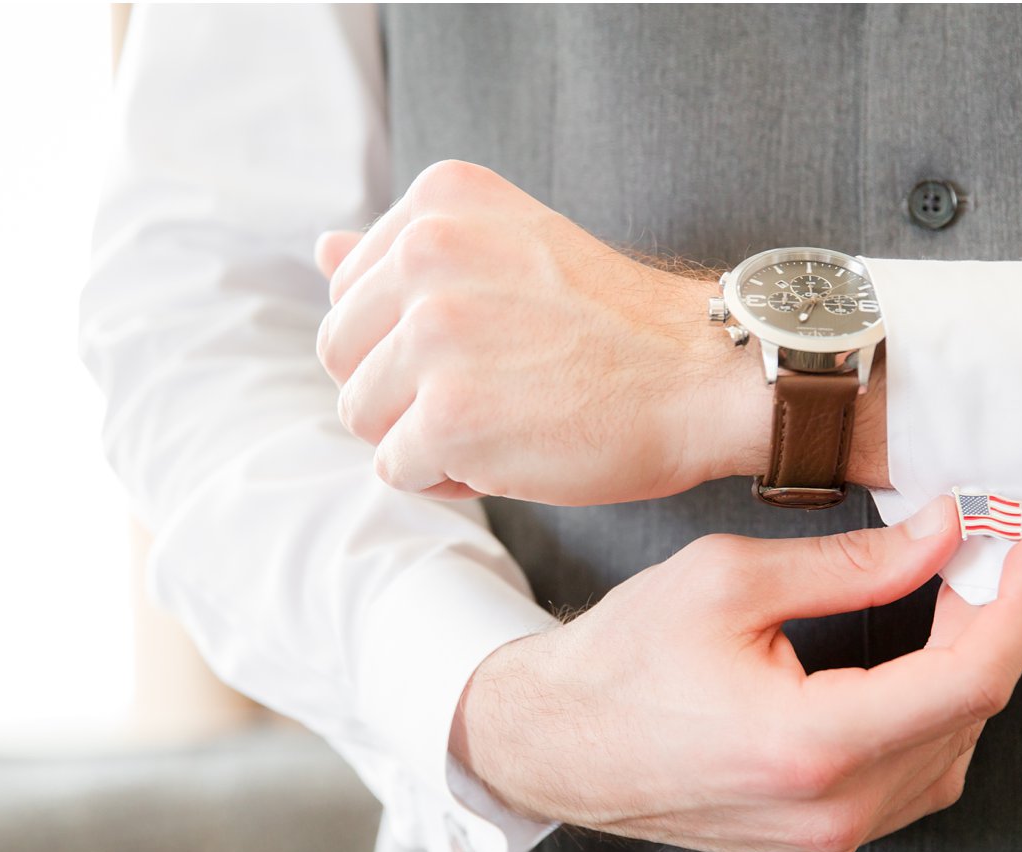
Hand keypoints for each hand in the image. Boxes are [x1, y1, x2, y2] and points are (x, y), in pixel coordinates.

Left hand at [314, 160, 886, 504]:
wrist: (701, 375)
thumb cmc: (612, 325)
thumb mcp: (510, 251)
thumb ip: (405, 254)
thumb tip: (319, 250)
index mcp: (437, 200)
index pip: (350, 294)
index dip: (408, 344)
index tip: (488, 346)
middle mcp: (425, 251)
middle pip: (341, 357)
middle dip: (403, 393)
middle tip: (496, 390)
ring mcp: (433, 333)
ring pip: (362, 418)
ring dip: (425, 439)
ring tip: (506, 420)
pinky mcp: (449, 414)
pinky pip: (397, 471)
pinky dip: (448, 479)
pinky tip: (512, 454)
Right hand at [449, 497, 1021, 851]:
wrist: (556, 744)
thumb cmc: (619, 664)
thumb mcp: (729, 581)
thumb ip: (852, 562)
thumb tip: (938, 535)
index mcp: (811, 745)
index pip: (972, 676)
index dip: (1018, 599)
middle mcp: (832, 809)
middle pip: (973, 710)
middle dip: (994, 618)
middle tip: (978, 549)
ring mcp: (830, 837)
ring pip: (955, 749)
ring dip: (969, 667)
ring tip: (950, 597)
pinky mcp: (822, 841)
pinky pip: (917, 779)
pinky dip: (935, 713)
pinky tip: (916, 664)